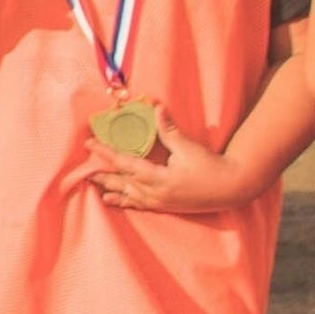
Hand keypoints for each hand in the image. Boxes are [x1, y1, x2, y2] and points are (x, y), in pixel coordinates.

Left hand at [89, 109, 263, 212]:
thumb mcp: (189, 147)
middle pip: (122, 182)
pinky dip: (123, 201)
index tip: (89, 144)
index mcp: (160, 178)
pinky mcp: (165, 207)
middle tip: (82, 168)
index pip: (126, 164)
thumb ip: (169, 130)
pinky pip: (138, 205)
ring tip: (91, 183)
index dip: (105, 153)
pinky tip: (111, 199)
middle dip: (101, 175)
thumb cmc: (212, 167)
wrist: (232, 188)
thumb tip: (156, 106)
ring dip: (109, 188)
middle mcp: (156, 193)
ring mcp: (160, 202)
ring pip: (128, 195)